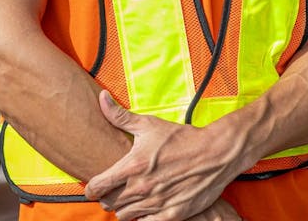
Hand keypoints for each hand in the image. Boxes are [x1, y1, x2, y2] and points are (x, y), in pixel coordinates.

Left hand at [84, 92, 244, 220]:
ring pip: (125, 215)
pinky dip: (143, 217)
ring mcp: (156, 203)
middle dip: (108, 197)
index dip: (92, 188)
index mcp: (132, 166)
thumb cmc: (181, 138)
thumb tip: (101, 98)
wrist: (215, 153)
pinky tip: (148, 206)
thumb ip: (120, 116)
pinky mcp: (170, 215)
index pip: (97, 187)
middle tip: (116, 189)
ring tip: (132, 197)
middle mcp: (141, 188)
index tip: (95, 185)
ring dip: (125, 207)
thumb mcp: (149, 124)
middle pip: (108, 204)